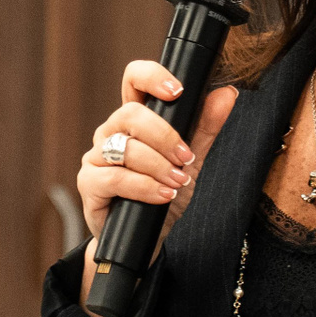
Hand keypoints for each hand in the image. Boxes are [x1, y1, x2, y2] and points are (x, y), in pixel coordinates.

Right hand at [76, 60, 237, 316]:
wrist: (147, 240)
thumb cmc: (162, 195)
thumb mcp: (191, 161)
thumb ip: (205, 128)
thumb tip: (226, 94)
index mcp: (134, 120)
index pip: (134, 80)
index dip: (152, 76)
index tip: (177, 92)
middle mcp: (111, 133)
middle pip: (130, 114)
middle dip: (164, 136)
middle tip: (186, 158)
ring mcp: (96, 158)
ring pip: (124, 147)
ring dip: (157, 165)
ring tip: (177, 182)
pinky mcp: (89, 184)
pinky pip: (114, 178)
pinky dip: (143, 187)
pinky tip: (162, 195)